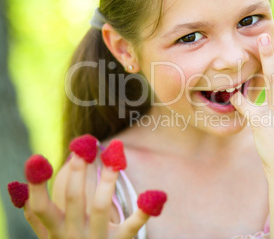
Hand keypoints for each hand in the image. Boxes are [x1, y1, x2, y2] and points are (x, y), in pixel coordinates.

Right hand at [24, 154, 149, 238]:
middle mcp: (73, 235)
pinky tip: (157, 195)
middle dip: (79, 172)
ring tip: (115, 153)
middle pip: (74, 200)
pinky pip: (132, 226)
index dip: (37, 186)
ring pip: (102, 206)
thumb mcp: (48, 234)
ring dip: (108, 179)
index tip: (37, 158)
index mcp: (55, 230)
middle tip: (84, 145)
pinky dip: (144, 211)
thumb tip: (15, 187)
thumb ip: (34, 212)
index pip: (40, 207)